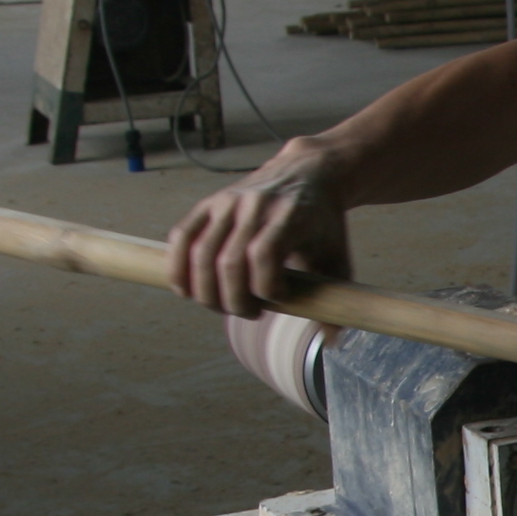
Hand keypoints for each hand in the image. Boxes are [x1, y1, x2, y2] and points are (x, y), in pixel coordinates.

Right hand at [165, 146, 350, 317]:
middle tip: (248, 312)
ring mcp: (228, 202)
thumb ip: (336, 298)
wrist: (308, 173)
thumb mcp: (339, 256)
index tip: (277, 300)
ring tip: (222, 305)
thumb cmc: (322, 223)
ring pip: (201, 253)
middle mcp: (255, 205)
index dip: (265, 289)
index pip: (264, 256)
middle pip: (228, 262)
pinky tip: (186, 291)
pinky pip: (182, 236)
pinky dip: (178, 267)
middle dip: (233, 300)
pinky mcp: (209, 203)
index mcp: (290, 216)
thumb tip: (331, 342)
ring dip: (205, 291)